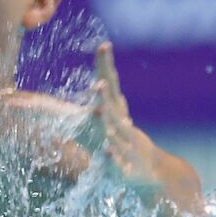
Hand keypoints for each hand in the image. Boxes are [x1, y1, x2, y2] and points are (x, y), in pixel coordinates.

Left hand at [88, 41, 158, 188]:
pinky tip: (108, 150)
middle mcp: (122, 124)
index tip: (104, 45)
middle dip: (104, 93)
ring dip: (106, 122)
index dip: (106, 66)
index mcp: (116, 110)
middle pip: (112, 105)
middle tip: (97, 82)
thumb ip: (79, 109)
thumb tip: (64, 92)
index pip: (110, 84)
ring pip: (115, 131)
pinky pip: (117, 160)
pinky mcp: (126, 166)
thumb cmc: (121, 143)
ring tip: (98, 111)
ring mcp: (126, 144)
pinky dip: (113, 155)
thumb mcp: (99, 124)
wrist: (151, 171)